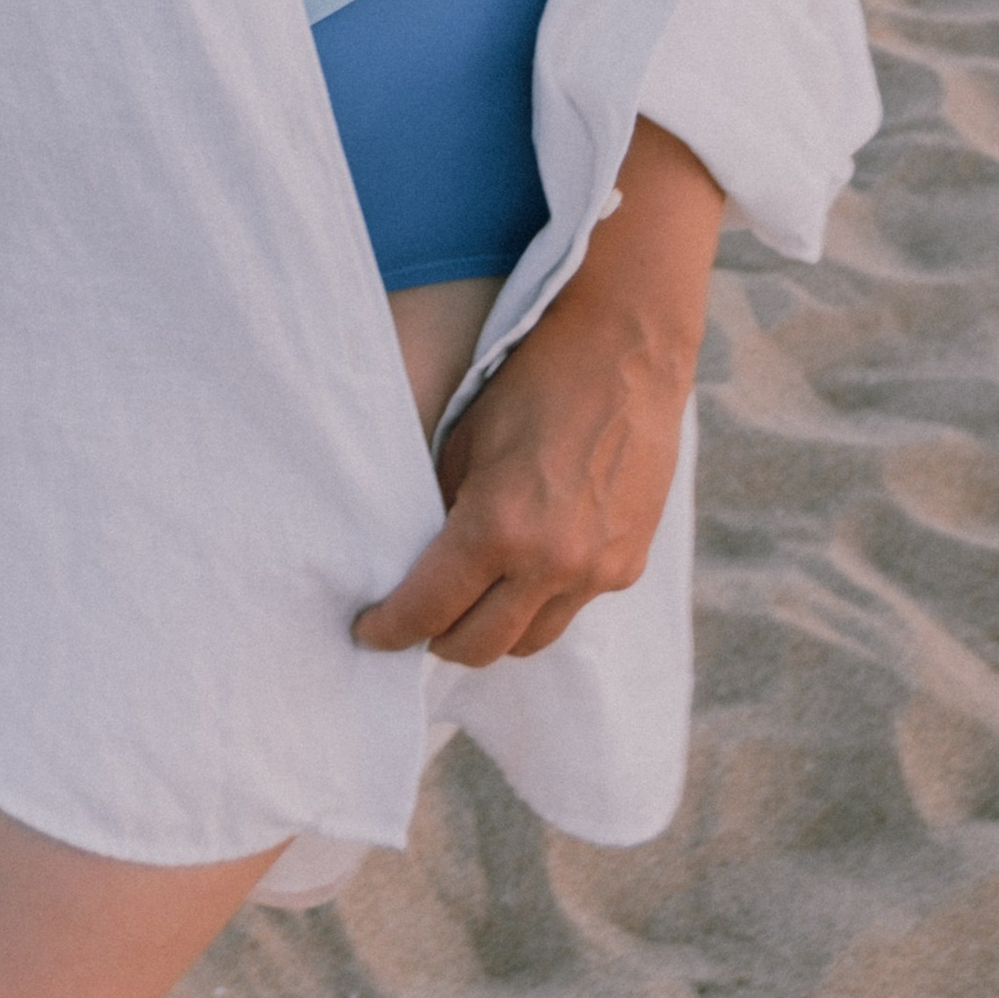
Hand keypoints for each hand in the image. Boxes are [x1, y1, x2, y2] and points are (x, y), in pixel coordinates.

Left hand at [351, 279, 696, 668]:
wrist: (626, 351)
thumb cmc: (534, 382)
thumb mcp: (465, 441)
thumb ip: (443, 508)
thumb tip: (420, 559)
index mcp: (498, 528)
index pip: (430, 608)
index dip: (391, 628)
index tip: (370, 632)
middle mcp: (551, 564)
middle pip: (480, 646)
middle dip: (438, 640)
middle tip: (416, 621)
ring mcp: (596, 571)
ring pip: (529, 641)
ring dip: (493, 632)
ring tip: (469, 604)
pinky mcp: (629, 566)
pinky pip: (571, 607)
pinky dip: (539, 602)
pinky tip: (524, 569)